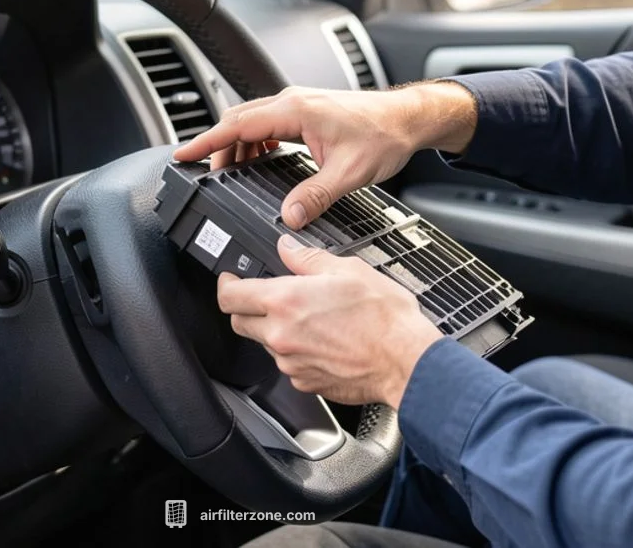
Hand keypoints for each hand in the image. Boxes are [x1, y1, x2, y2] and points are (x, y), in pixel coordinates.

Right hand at [173, 83, 476, 228]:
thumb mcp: (349, 172)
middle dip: (218, 148)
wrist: (409, 118)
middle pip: (238, 122)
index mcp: (295, 111)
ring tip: (232, 174)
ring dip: (238, 146)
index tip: (184, 155)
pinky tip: (261, 162)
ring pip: (252, 122)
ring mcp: (298, 104)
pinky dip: (256, 142)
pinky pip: (268, 124)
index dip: (207, 142)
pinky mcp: (306, 110)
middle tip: (205, 175)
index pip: (237, 126)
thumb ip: (315, 195)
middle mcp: (292, 102)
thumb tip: (289, 216)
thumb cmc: (384, 135)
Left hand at [217, 235, 441, 408]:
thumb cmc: (385, 318)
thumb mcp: (348, 270)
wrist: (406, 362)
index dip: (225, 285)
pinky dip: (297, 352)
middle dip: (246, 308)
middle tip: (266, 297)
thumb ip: (308, 259)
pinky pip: (289, 364)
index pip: (230, 296)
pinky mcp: (305, 383)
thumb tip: (287, 249)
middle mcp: (280, 335)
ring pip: (265, 344)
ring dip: (275, 330)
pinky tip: (323, 341)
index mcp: (285, 302)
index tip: (230, 280)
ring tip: (310, 320)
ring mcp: (291, 363)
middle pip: (240, 322)